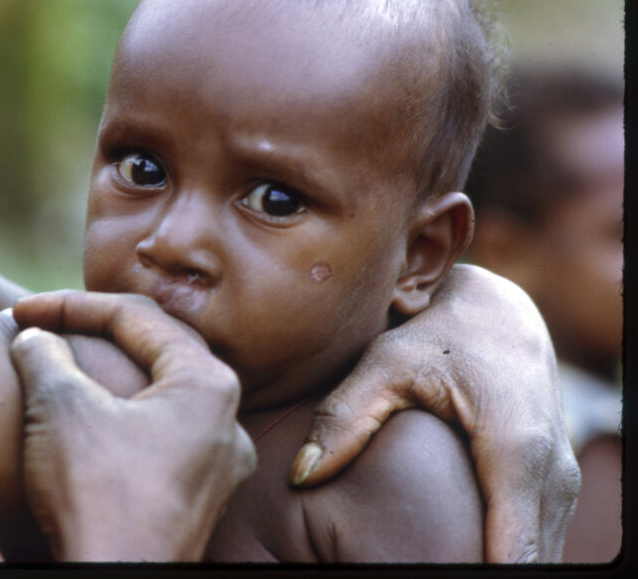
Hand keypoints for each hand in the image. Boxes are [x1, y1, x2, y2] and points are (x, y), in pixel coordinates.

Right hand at [10, 290, 255, 561]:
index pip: (135, 318)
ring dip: (104, 374)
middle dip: (91, 332)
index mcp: (208, 385)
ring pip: (156, 394)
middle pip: (154, 349)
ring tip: (59, 365)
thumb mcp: (59, 408)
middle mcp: (226, 421)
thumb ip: (44, 354)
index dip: (70, 306)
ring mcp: (216, 464)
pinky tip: (86, 420)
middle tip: (40, 328)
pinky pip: (157, 434)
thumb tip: (33, 337)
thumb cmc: (97, 497)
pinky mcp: (196, 497)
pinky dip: (118, 415)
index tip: (20, 310)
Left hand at [290, 264, 579, 562]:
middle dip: (478, 570)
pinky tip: (462, 558)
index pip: (512, 549)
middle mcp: (550, 471)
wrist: (496, 311)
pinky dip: (508, 552)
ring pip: (541, 554)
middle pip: (531, 561)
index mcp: (514, 447)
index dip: (477, 573)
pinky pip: (541, 537)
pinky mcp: (555, 484)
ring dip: (493, 562)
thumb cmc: (436, 334)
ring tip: (434, 561)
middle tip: (417, 568)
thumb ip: (345, 417)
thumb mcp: (386, 364)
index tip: (431, 574)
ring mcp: (560, 480)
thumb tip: (302, 474)